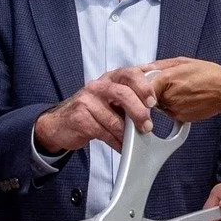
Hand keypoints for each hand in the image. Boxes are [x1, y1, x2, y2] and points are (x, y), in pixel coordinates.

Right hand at [32, 65, 163, 154]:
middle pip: (123, 93)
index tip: (154, 102)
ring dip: (127, 134)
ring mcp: (87, 101)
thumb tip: (159, 101)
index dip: (145, 86)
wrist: (61, 123)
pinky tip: (121, 146)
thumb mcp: (113, 98)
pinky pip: (103, 132)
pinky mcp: (80, 118)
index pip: (131, 73)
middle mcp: (98, 86)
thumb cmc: (93, 110)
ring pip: (114, 119)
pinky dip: (116, 142)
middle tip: (147, 126)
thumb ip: (133, 96)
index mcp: (111, 78)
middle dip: (139, 111)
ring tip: (135, 141)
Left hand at [151, 58, 220, 123]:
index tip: (147, 83)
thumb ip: (160, 65)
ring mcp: (173, 109)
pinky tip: (188, 98)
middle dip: (157, 90)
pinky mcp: (180, 118)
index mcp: (166, 79)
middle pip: (150, 95)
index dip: (144, 85)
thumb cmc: (209, 74)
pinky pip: (170, 112)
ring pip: (160, 104)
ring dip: (166, 98)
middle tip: (173, 83)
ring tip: (183, 90)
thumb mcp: (184, 62)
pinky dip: (175, 106)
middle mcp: (167, 96)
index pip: (143, 86)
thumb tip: (144, 68)